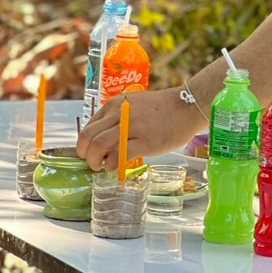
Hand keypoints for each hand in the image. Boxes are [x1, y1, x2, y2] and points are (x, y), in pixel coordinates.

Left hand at [77, 87, 204, 170]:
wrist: (187, 107)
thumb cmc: (162, 109)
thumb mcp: (134, 106)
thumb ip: (117, 119)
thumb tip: (103, 142)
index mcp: (115, 105)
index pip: (88, 127)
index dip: (84, 144)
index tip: (88, 153)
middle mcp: (120, 114)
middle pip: (89, 137)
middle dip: (85, 154)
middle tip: (92, 163)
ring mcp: (133, 127)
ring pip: (100, 145)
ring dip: (95, 160)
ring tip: (101, 166)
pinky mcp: (146, 141)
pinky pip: (120, 154)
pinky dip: (112, 164)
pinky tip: (115, 167)